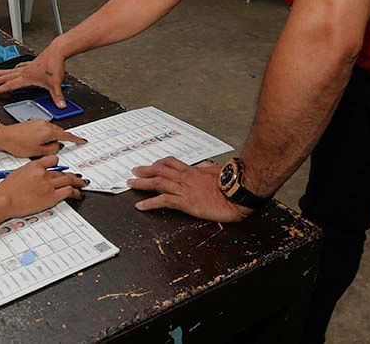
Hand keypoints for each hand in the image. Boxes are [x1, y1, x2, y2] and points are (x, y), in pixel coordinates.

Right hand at [0, 48, 68, 107]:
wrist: (57, 51)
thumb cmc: (54, 65)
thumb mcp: (55, 84)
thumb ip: (57, 96)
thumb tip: (60, 105)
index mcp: (27, 77)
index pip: (10, 85)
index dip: (0, 89)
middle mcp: (25, 71)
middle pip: (7, 76)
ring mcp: (28, 66)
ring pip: (12, 70)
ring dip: (3, 72)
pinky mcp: (33, 62)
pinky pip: (21, 65)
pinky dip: (16, 67)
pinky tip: (16, 67)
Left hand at [0, 120, 86, 157]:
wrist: (4, 136)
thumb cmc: (18, 144)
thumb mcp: (38, 152)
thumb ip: (52, 149)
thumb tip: (58, 146)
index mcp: (48, 131)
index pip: (67, 135)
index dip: (75, 139)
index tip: (82, 141)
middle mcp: (45, 124)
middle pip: (59, 131)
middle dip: (59, 139)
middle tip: (53, 149)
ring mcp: (38, 121)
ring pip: (51, 130)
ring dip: (51, 137)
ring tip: (40, 146)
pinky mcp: (33, 121)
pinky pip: (44, 128)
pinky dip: (44, 134)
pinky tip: (36, 141)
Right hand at [0, 155, 87, 216]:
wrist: (4, 199)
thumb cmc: (7, 189)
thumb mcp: (18, 173)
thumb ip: (30, 172)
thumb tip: (35, 175)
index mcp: (35, 166)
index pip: (53, 159)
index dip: (58, 163)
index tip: (61, 167)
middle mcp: (44, 173)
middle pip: (62, 172)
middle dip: (72, 175)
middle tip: (78, 177)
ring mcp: (49, 185)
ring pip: (69, 180)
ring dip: (78, 182)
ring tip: (82, 184)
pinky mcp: (51, 197)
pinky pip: (68, 191)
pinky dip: (76, 192)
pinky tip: (78, 194)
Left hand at [128, 157, 251, 222]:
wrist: (238, 193)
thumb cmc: (231, 183)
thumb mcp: (217, 171)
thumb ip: (207, 168)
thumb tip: (202, 165)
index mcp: (193, 171)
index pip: (171, 164)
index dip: (158, 163)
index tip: (151, 164)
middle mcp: (186, 178)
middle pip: (160, 171)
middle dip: (145, 171)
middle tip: (134, 171)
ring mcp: (184, 190)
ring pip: (158, 183)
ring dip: (142, 184)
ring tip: (131, 184)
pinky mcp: (186, 203)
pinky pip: (163, 201)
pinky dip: (150, 203)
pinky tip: (140, 206)